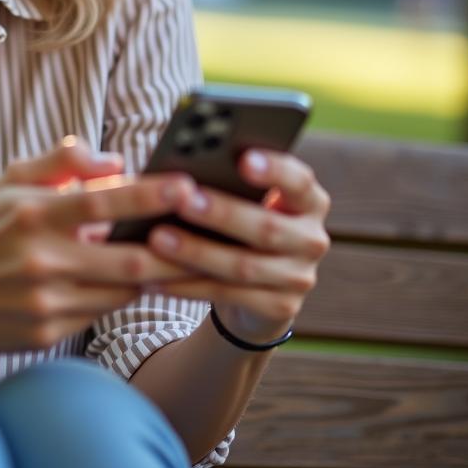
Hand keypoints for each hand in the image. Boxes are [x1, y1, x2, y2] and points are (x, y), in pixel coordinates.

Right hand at [0, 136, 198, 354]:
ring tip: (188, 255)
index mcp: (33, 215)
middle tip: (210, 232)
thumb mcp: (10, 181)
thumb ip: (61, 160)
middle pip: (129, 257)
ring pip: (123, 289)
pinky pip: (102, 311)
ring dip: (156, 273)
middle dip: (176, 246)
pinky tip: (140, 280)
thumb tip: (117, 161)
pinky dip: (124, 294)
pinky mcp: (48, 332)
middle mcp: (41, 260)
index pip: (103, 202)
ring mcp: (46, 301)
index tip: (188, 186)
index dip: (150, 195)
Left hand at [145, 149, 330, 343]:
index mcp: (308, 201)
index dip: (274, 170)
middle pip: (266, 227)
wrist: (257, 283)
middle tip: (183, 201)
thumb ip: (228, 180)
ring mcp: (299, 277)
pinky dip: (187, 285)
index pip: (300, 181)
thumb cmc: (240, 219)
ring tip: (156, 238)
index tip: (243, 159)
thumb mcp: (245, 197)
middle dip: (221, 214)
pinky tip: (155, 277)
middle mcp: (312, 239)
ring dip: (196, 252)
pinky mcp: (280, 308)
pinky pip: (226, 295)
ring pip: (243, 266)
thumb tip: (181, 164)